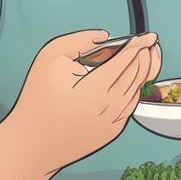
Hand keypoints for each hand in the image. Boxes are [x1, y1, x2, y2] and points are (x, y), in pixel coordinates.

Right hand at [5, 30, 160, 173]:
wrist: (32, 142)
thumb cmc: (37, 100)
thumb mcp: (49, 58)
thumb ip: (78, 40)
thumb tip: (105, 36)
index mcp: (94, 89)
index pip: (127, 60)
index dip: (140, 45)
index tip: (148, 37)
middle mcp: (108, 107)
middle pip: (137, 73)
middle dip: (144, 55)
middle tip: (145, 44)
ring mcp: (113, 121)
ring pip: (138, 89)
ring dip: (143, 71)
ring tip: (142, 58)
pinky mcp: (113, 132)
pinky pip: (131, 105)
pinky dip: (134, 89)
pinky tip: (130, 79)